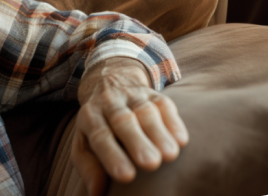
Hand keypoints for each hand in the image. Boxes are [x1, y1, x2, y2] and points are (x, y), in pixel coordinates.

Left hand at [71, 57, 188, 195]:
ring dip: (158, 133)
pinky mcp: (154, 94)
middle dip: (137, 142)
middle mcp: (109, 103)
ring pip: (145, 111)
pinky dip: (174, 122)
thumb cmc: (98, 125)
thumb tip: (96, 192)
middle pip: (122, 121)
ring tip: (169, 156)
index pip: (99, 135)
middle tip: (150, 164)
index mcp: (89, 116)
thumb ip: (89, 166)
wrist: (108, 82)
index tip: (125, 176)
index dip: (111, 155)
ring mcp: (132, 96)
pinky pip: (164, 104)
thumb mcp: (85, 142)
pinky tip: (182, 141)